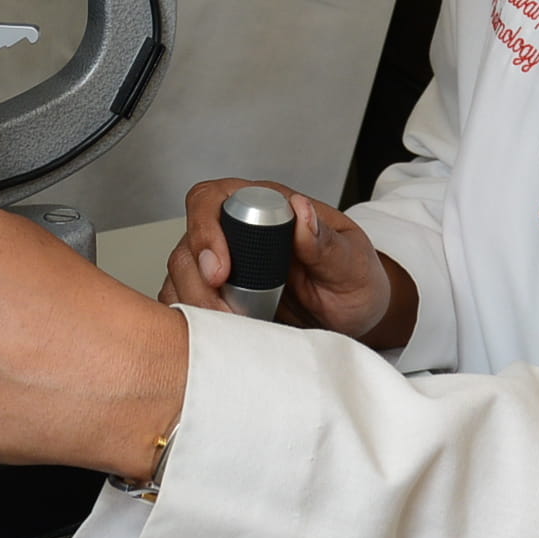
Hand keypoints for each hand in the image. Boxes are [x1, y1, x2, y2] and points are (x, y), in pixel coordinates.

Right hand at [164, 178, 414, 350]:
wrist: (357, 319)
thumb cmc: (356, 282)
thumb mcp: (354, 263)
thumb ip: (326, 241)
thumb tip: (301, 210)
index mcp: (269, 207)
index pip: (215, 199)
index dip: (208, 230)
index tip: (221, 270)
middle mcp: (239, 233)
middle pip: (188, 243)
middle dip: (196, 281)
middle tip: (224, 313)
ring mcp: (225, 267)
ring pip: (181, 277)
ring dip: (195, 306)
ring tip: (229, 330)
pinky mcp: (219, 300)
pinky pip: (187, 305)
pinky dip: (194, 324)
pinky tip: (217, 338)